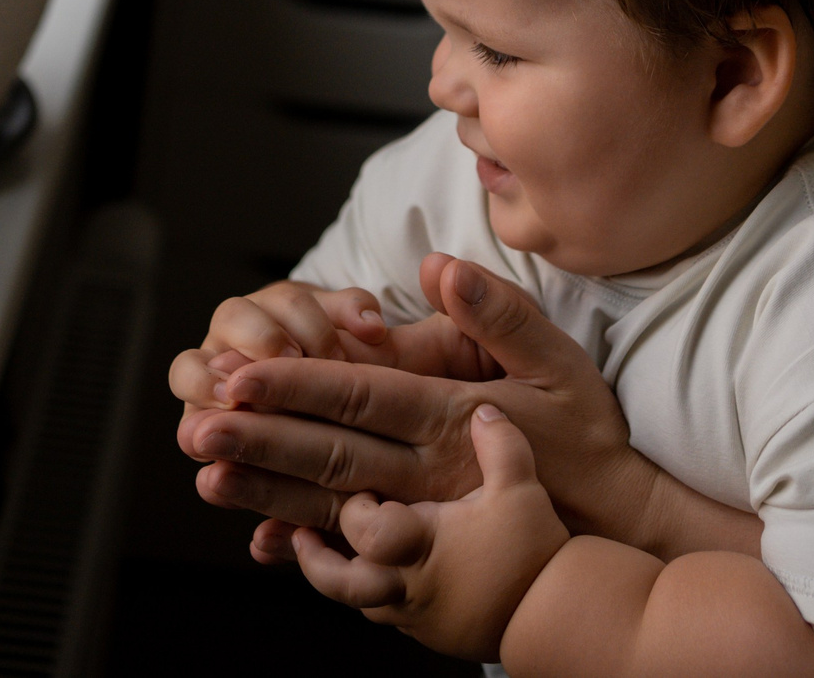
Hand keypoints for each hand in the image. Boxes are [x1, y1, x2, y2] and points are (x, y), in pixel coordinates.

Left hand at [181, 255, 747, 562]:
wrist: (616, 524)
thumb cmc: (585, 433)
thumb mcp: (557, 359)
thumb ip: (496, 311)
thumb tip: (437, 265)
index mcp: (451, 416)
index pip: (361, 396)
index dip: (297, 385)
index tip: (242, 375)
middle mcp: (427, 470)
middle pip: (331, 454)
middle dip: (260, 440)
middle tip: (197, 430)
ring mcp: (425, 514)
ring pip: (331, 504)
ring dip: (266, 492)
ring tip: (208, 479)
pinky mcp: (425, 545)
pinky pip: (358, 548)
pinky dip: (307, 544)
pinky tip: (260, 538)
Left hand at [292, 404, 570, 661]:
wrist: (563, 620)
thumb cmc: (539, 552)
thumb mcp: (524, 486)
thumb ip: (501, 442)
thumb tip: (482, 408)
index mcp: (423, 542)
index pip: (359, 526)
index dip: (348, 506)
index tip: (351, 485)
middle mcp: (409, 583)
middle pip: (337, 577)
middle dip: (310, 550)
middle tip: (297, 526)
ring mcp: (417, 613)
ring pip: (356, 600)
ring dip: (334, 575)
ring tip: (315, 549)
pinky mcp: (432, 632)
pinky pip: (387, 615)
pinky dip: (371, 594)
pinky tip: (370, 574)